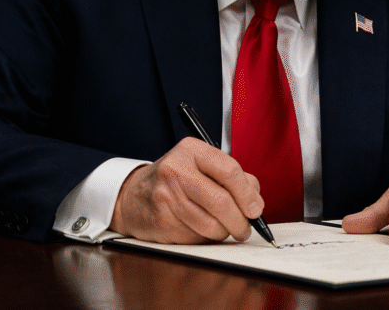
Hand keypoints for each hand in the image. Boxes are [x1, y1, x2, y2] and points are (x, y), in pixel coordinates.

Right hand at [110, 137, 263, 243]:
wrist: (132, 195)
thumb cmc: (176, 179)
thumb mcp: (201, 164)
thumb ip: (231, 176)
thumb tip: (255, 201)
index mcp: (191, 150)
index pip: (229, 171)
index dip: (247, 194)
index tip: (256, 209)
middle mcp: (175, 171)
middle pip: (221, 201)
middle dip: (240, 220)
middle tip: (246, 228)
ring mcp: (165, 198)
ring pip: (210, 224)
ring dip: (225, 232)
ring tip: (227, 229)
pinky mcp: (161, 222)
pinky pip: (196, 237)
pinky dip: (207, 238)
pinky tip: (205, 231)